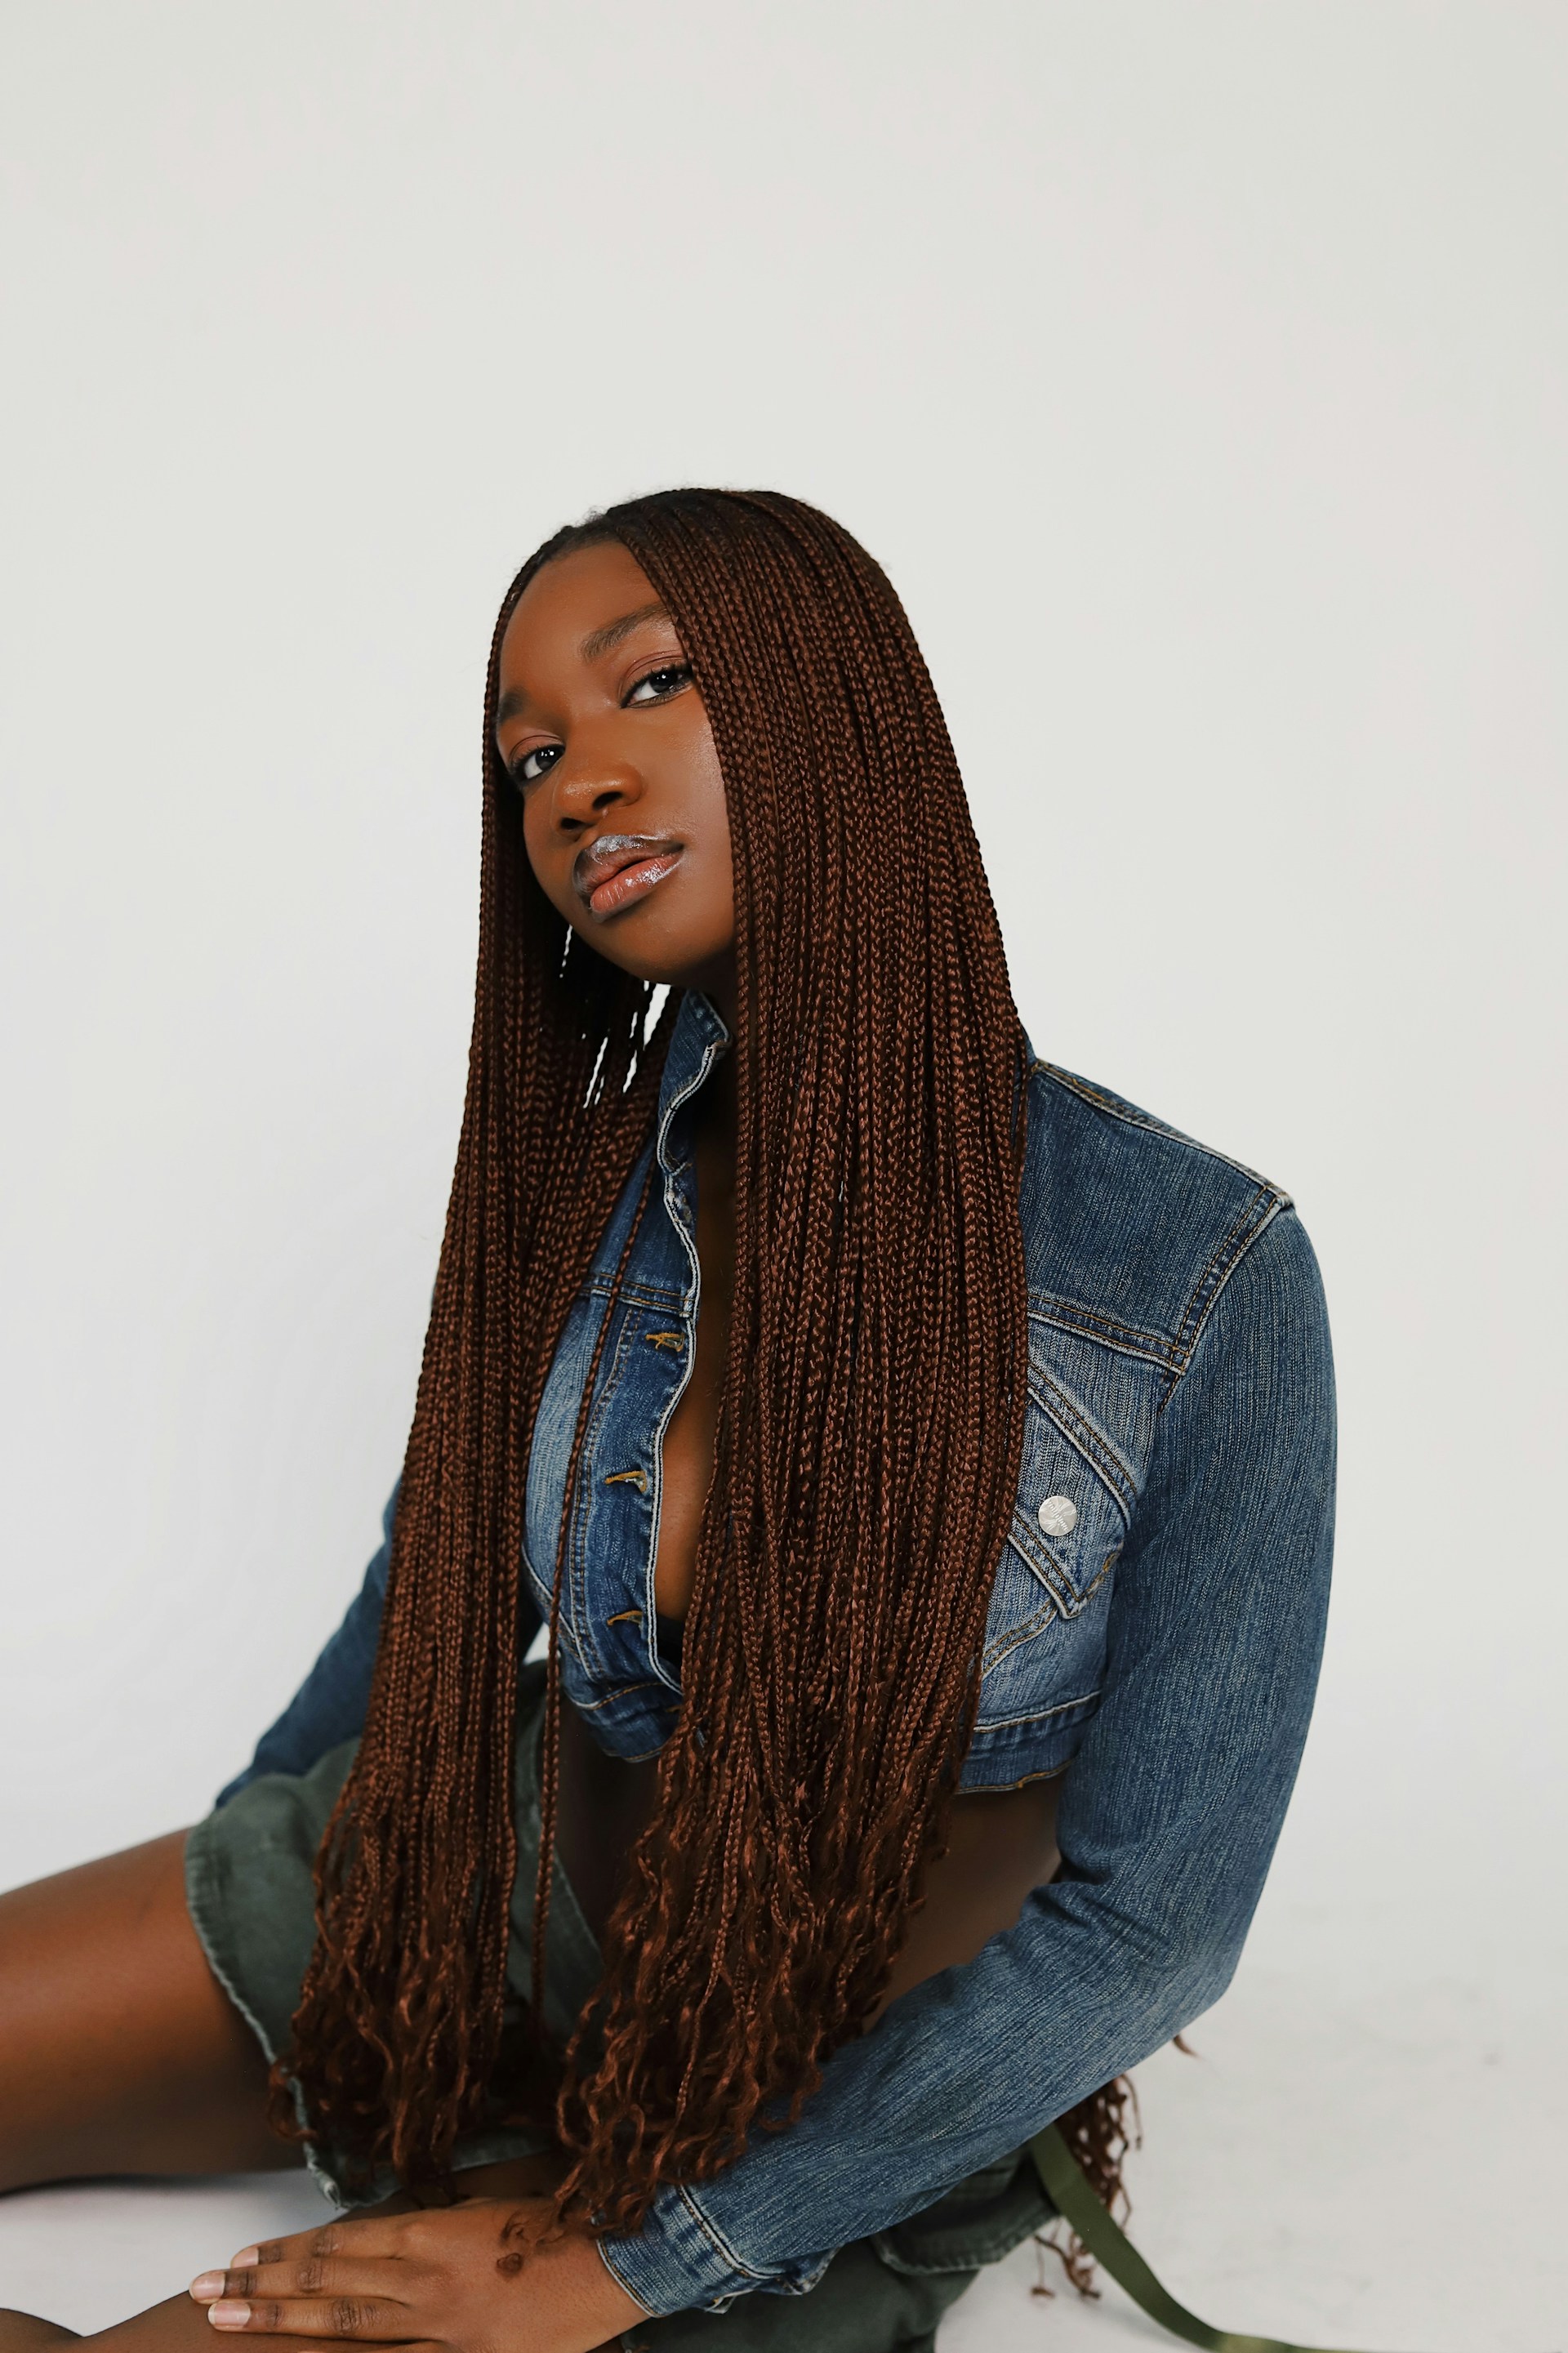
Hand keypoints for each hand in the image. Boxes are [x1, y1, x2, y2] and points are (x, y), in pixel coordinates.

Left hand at [187, 2198, 646, 2352]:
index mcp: (436, 2231)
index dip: (288, 2251)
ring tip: (231, 2318)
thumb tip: (400, 2221)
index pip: (342, 2243)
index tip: (241, 2255)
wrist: (625, 2259)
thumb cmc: (568, 2215)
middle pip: (329, 2286)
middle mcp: (428, 2281)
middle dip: (262, 2290)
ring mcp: (445, 2331)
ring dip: (284, 2326)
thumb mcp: (498, 2198)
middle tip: (203, 2293)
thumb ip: (444, 2216)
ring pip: (348, 2330)